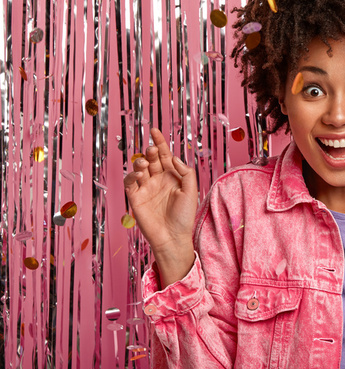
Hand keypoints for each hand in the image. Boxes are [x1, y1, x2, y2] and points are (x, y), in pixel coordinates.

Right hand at [124, 128, 197, 286]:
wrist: (173, 237)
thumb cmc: (184, 216)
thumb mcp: (191, 191)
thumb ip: (185, 172)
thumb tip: (173, 157)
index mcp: (172, 176)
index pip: (164, 155)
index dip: (160, 142)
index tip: (155, 130)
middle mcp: (158, 180)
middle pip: (152, 159)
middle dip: (151, 151)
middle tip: (153, 150)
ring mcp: (146, 188)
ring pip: (139, 168)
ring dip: (140, 162)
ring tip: (145, 163)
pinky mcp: (135, 197)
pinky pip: (129, 182)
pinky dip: (131, 175)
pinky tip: (138, 174)